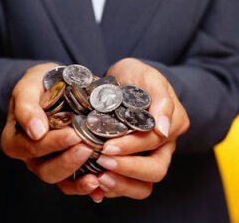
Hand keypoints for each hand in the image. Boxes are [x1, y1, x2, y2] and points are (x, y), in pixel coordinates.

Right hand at [1, 63, 99, 192]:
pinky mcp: (64, 167)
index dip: (53, 143)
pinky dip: (84, 186)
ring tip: (97, 173)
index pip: (33, 147)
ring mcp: (47, 164)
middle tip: (88, 147)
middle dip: (68, 161)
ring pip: (59, 180)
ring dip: (78, 179)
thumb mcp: (28, 86)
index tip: (73, 135)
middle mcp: (29, 156)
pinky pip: (71, 183)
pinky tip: (99, 186)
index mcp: (15, 139)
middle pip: (46, 169)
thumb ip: (27, 106)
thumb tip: (35, 130)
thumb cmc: (39, 84)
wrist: (53, 86)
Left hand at [90, 58, 189, 199]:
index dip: (131, 148)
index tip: (107, 146)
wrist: (125, 81)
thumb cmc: (136, 77)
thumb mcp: (149, 78)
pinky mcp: (132, 164)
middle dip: (127, 169)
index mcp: (171, 126)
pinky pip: (128, 185)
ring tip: (98, 180)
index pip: (153, 143)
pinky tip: (95, 187)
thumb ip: (161, 99)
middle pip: (154, 171)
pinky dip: (112, 189)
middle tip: (102, 161)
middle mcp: (163, 146)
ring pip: (144, 185)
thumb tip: (164, 129)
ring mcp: (148, 157)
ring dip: (121, 185)